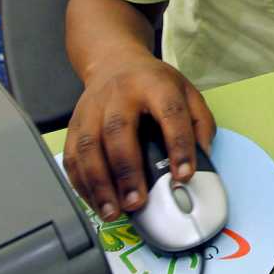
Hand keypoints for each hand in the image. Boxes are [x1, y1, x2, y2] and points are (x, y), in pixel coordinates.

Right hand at [62, 50, 215, 221]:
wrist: (114, 61)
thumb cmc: (153, 83)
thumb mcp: (186, 91)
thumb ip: (200, 122)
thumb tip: (202, 159)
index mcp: (155, 84)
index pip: (170, 113)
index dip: (179, 145)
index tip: (184, 176)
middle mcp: (119, 95)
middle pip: (118, 131)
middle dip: (127, 171)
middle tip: (137, 202)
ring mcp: (92, 108)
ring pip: (88, 146)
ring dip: (99, 184)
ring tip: (113, 211)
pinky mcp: (74, 124)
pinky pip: (71, 156)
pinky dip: (81, 183)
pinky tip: (95, 202)